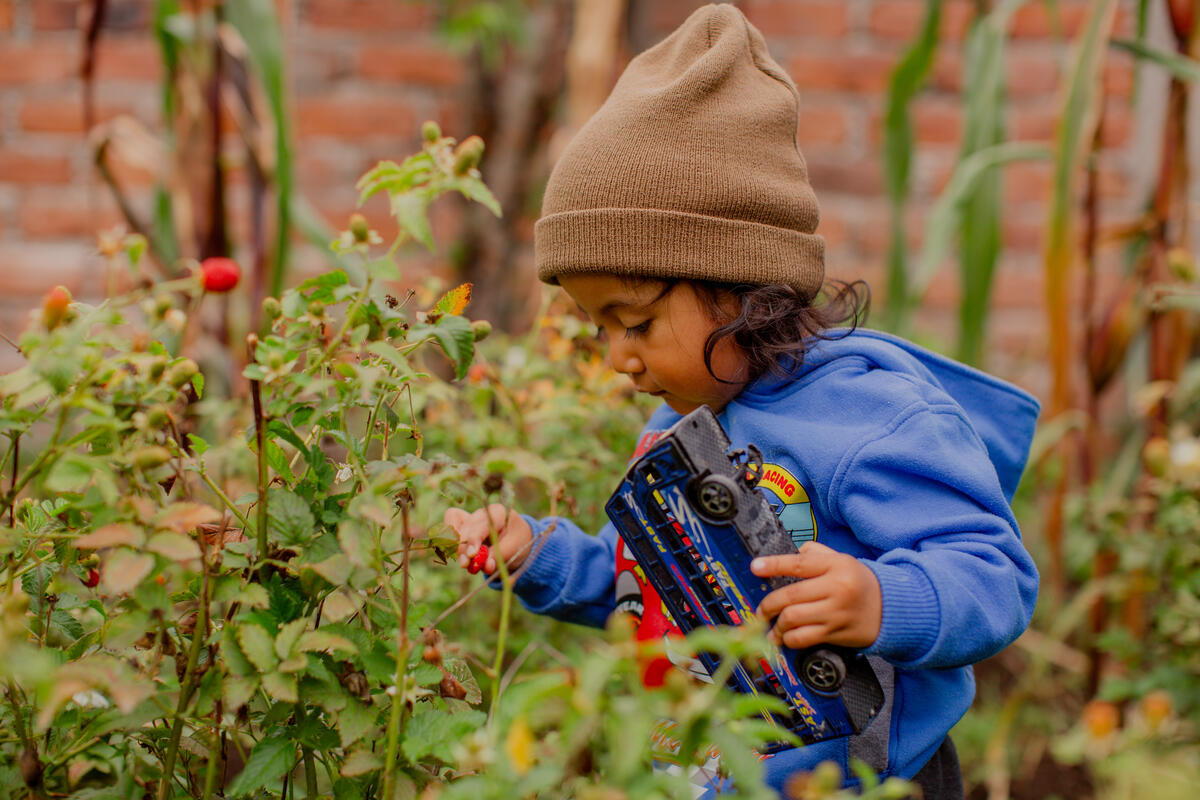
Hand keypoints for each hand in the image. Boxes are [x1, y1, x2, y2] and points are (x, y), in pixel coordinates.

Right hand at [443, 504, 533, 575]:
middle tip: (465, 564)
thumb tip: (485, 565)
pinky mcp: (462, 525)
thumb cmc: (516, 541)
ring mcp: (470, 517)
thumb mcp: (514, 548)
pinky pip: (449, 527)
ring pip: (455, 526)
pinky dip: (450, 540)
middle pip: (466, 526)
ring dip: (456, 546)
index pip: (482, 524)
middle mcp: (482, 512)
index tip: (472, 555)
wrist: (515, 538)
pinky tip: (458, 554)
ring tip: (464, 563)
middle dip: (464, 547)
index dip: (474, 539)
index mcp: (498, 513)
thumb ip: (499, 555)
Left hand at [750, 541, 881, 649]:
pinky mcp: (836, 632)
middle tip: (760, 611)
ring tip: (771, 627)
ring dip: (776, 625)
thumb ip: (816, 554)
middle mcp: (836, 588)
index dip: (773, 565)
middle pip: (790, 595)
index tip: (755, 568)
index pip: (799, 564)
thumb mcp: (842, 560)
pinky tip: (785, 638)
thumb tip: (792, 553)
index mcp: (836, 566)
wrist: (890, 608)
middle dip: (768, 604)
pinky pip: (804, 638)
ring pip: (793, 619)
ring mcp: (836, 612)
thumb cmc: (860, 583)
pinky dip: (789, 639)